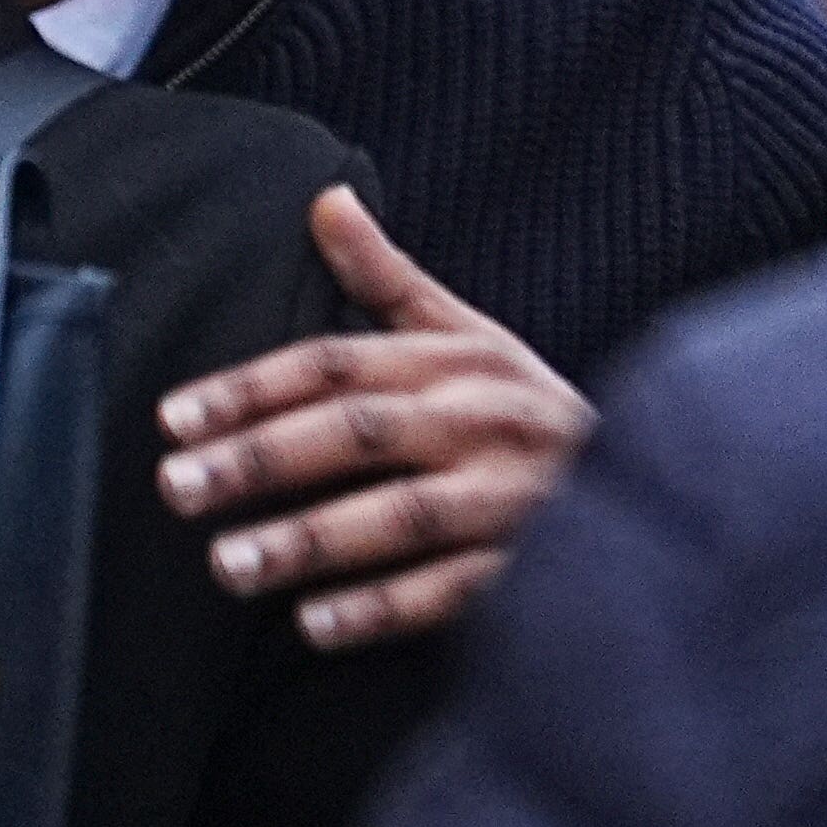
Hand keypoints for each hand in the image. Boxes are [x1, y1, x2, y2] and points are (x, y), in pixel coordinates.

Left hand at [156, 186, 593, 651]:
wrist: (653, 489)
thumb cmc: (527, 411)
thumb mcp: (468, 337)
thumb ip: (387, 279)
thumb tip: (326, 200)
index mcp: (455, 362)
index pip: (337, 365)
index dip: (252, 388)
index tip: (173, 419)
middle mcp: (482, 422)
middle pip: (359, 432)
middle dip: (262, 459)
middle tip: (175, 486)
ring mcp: (509, 498)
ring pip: (402, 515)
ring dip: (311, 540)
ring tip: (226, 564)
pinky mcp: (530, 570)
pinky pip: (452, 592)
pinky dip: (384, 609)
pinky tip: (313, 625)